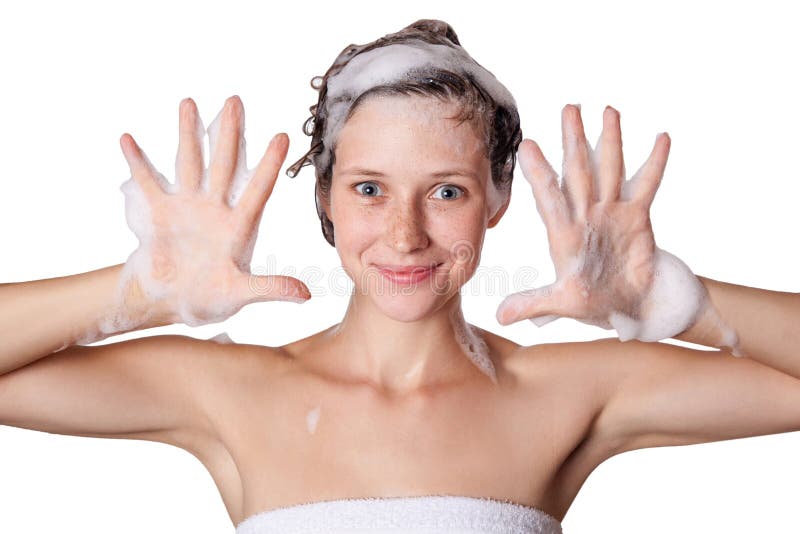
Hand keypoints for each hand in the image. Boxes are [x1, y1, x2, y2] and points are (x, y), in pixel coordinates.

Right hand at [113, 96, 309, 328]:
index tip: (282, 136)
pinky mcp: (160, 212)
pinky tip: (128, 138)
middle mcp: (215, 208)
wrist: (173, 303)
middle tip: (235, 101)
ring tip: (188, 103)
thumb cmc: (212, 299)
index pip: (259, 189)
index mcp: (240, 226)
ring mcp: (187, 206)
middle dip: (229, 133)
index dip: (270, 165)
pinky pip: (148, 182)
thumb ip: (270, 289)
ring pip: (189, 163)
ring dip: (188, 134)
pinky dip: (137, 162)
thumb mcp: (241, 293)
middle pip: (225, 164)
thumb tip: (306, 294)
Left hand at [496, 104, 704, 340]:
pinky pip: (647, 185)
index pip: (549, 197)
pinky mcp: (637, 215)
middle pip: (578, 171)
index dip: (540, 173)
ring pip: (610, 169)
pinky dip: (654, 164)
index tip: (528, 146)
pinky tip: (661, 137)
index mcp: (565, 233)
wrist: (628, 305)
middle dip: (573, 141)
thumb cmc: (594, 302)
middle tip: (569, 108)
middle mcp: (586, 215)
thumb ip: (534, 304)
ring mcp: (611, 212)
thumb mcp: (563, 303)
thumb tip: (500, 316)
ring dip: (610, 141)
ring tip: (608, 110)